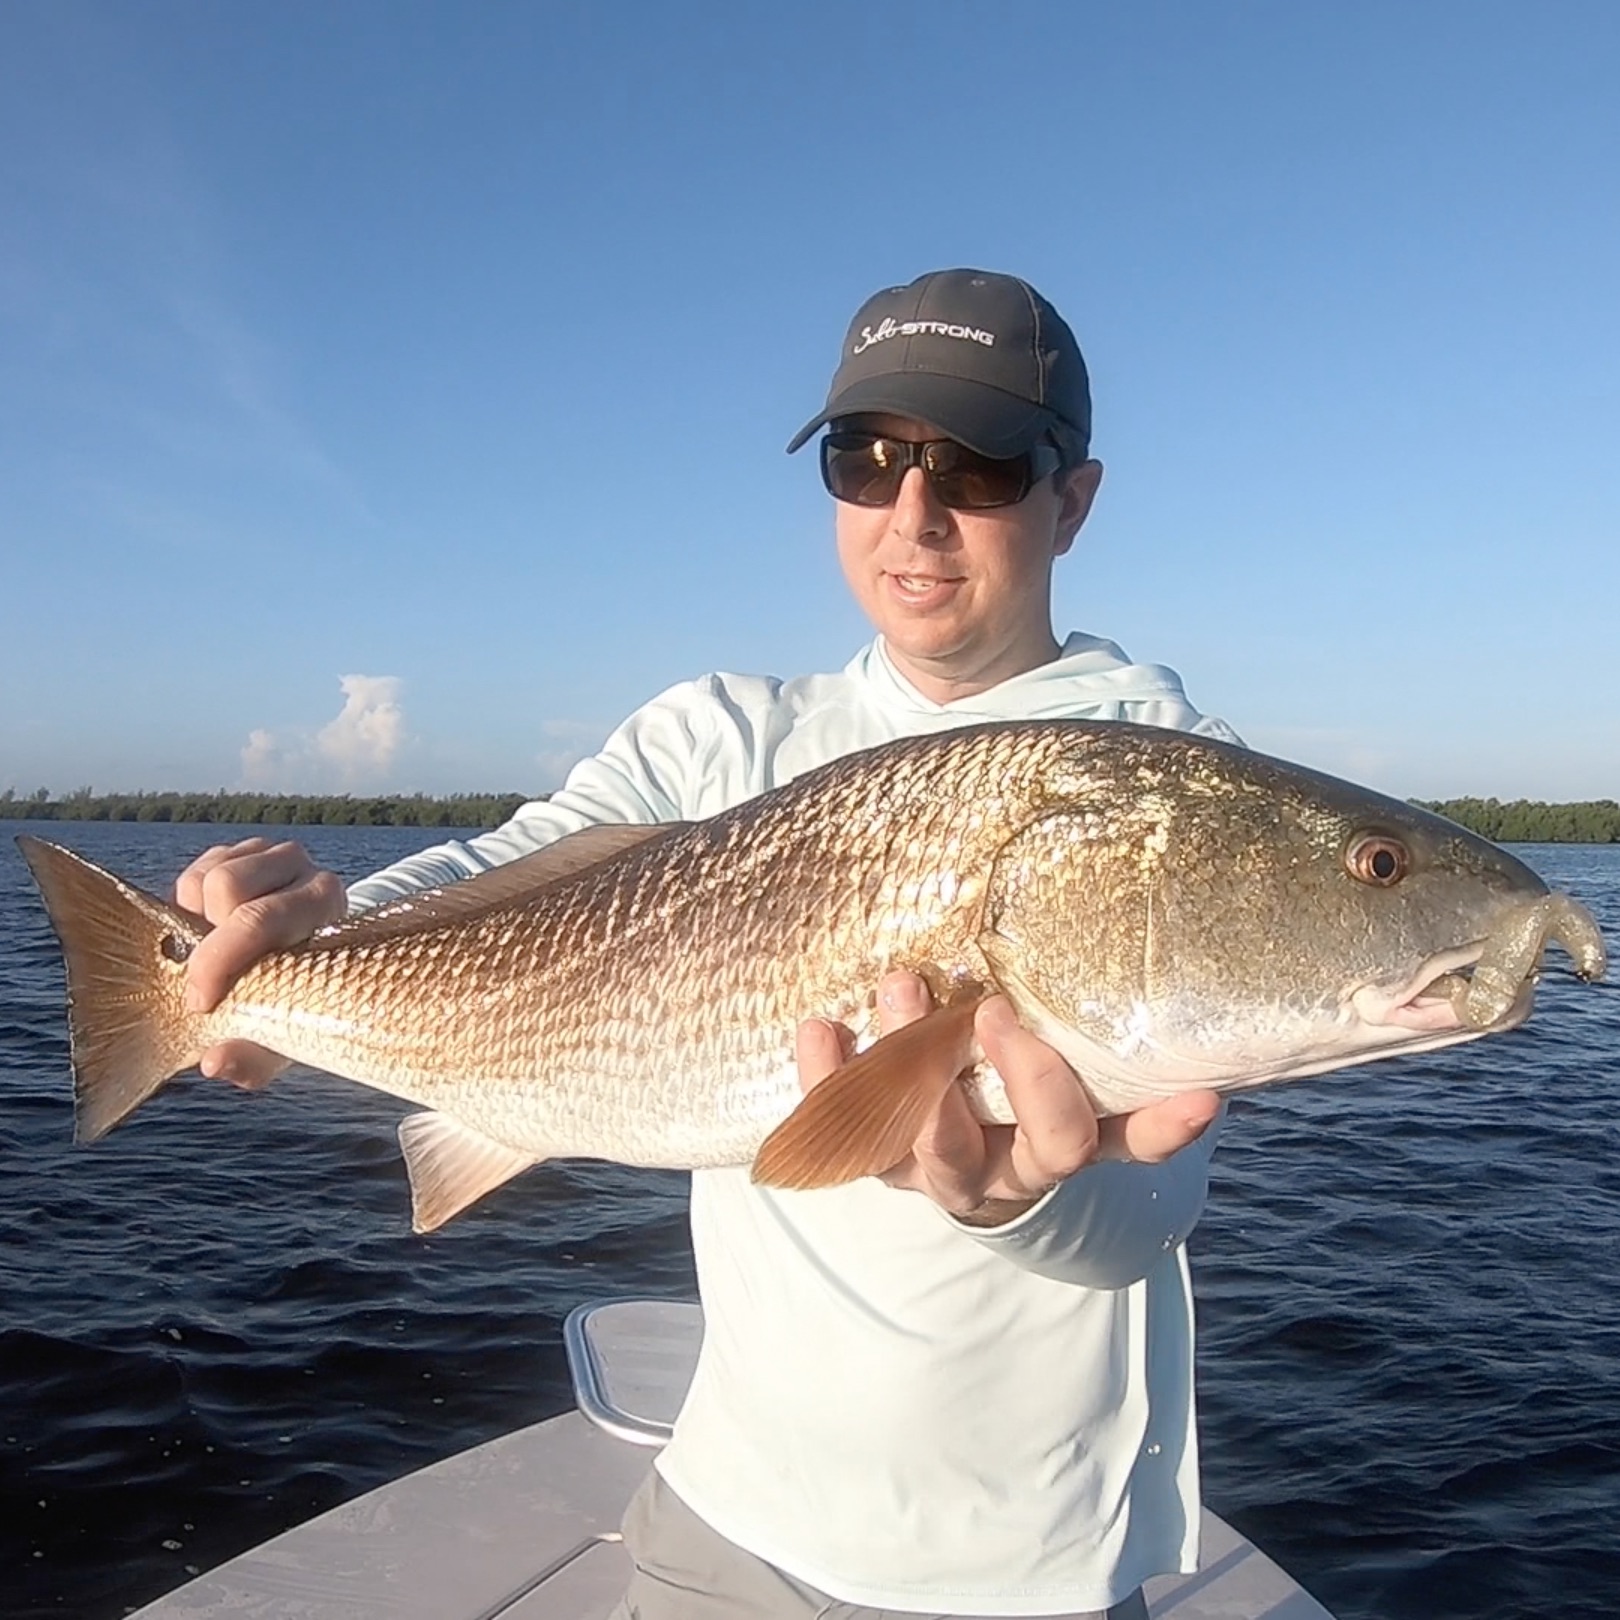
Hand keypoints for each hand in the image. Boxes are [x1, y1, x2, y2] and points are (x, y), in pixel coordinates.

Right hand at [174, 838, 345, 1088]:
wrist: (313, 962)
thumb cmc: (302, 999)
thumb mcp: (284, 1034)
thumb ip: (254, 1056)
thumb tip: (213, 1063)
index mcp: (325, 905)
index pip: (263, 920)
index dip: (219, 961)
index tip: (200, 1003)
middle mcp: (305, 871)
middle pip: (227, 888)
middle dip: (204, 944)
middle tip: (201, 985)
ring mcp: (274, 856)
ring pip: (208, 878)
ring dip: (197, 921)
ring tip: (216, 953)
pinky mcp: (245, 851)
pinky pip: (196, 872)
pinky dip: (189, 906)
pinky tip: (210, 931)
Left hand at [795, 971, 1219, 1223]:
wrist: (944, 1152)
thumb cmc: (1009, 1074)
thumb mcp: (1051, 1047)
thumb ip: (1081, 1011)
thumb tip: (1138, 913)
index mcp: (1069, 1141)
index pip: (1131, 1141)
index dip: (1164, 1128)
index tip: (1199, 1096)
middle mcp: (1011, 1164)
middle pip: (1044, 1147)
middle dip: (1028, 1079)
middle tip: (1000, 1009)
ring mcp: (940, 1170)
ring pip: (934, 1143)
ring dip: (919, 1066)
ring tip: (902, 983)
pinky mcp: (875, 1157)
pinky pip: (844, 1132)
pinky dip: (827, 1080)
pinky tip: (818, 1026)